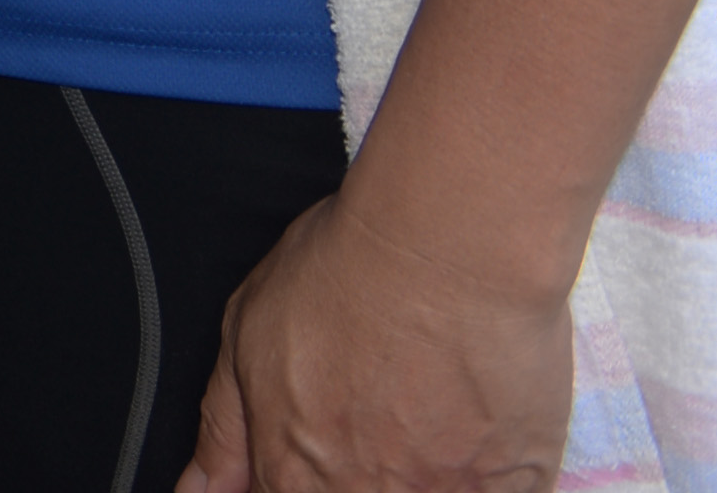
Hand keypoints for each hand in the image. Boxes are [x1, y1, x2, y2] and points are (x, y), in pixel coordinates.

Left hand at [174, 186, 574, 491]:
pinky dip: (483, 478)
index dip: (297, 478)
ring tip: (418, 417)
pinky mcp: (519, 480)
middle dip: (360, 473)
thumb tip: (198, 488)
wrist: (446, 247)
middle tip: (374, 416)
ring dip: (417, 474)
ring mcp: (447, 492)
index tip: (315, 450)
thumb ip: (223, 428)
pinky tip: (471, 435)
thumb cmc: (346, 273)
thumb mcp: (246, 335)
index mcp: (296, 473)